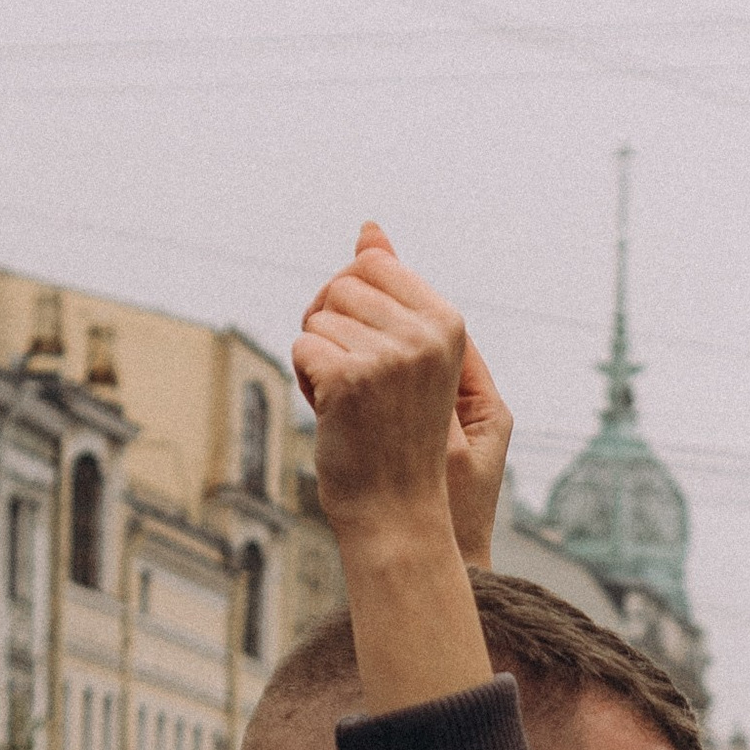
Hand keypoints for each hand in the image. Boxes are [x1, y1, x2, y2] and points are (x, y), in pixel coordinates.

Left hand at [292, 223, 506, 710]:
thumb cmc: (405, 440)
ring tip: (350, 404)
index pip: (372, 267)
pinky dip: (306, 380)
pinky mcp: (348, 378)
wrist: (399, 518)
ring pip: (317, 317)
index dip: (355, 306)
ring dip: (319, 357)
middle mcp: (424, 335)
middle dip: (332, 326)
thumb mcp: (415, 355)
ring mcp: (387, 356)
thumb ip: (394, 287)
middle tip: (358, 384)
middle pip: (339, 286)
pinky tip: (334, 415)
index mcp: (448, 325)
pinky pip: (302, 347)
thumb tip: (369, 230)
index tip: (373, 352)